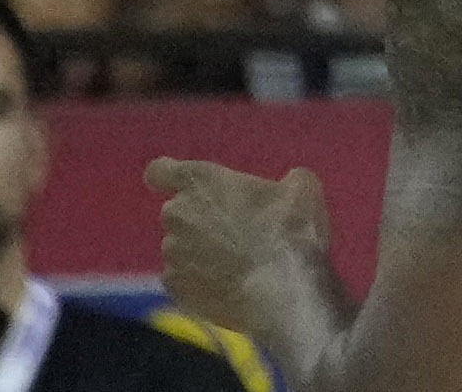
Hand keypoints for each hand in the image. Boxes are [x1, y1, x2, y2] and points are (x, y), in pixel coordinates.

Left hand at [149, 158, 332, 342]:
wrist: (280, 289)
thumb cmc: (289, 228)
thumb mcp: (301, 188)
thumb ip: (281, 182)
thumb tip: (283, 188)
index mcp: (200, 182)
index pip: (159, 171)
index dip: (168, 176)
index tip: (186, 186)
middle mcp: (176, 215)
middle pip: (178, 212)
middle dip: (199, 218)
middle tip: (235, 229)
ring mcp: (172, 255)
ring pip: (181, 246)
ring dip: (200, 250)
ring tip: (236, 263)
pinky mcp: (175, 289)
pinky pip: (183, 277)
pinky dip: (200, 278)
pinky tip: (229, 284)